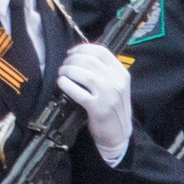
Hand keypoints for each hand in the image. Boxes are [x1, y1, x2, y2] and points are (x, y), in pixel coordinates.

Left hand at [56, 42, 133, 163]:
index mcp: (122, 74)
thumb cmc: (113, 109)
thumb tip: (81, 56)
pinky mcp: (98, 108)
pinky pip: (78, 92)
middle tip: (64, 64)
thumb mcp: (116, 87)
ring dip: (68, 70)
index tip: (72, 52)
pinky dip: (67, 85)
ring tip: (62, 73)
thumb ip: (105, 72)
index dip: (83, 48)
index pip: (102, 52)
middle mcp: (117, 82)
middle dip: (72, 59)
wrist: (119, 135)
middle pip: (91, 61)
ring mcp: (108, 95)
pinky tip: (61, 83)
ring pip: (84, 73)